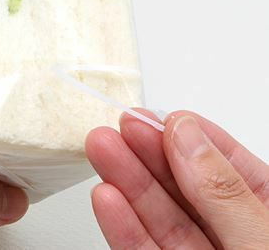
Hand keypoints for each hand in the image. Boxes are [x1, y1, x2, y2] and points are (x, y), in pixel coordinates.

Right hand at [86, 109, 268, 248]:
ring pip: (160, 216)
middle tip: (119, 126)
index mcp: (267, 216)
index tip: (156, 116)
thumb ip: (224, 193)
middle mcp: (234, 234)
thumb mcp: (264, 241)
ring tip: (101, 148)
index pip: (227, 165)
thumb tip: (186, 134)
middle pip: (185, 186)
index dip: (190, 136)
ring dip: (126, 181)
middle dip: (147, 152)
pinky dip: (123, 226)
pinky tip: (107, 198)